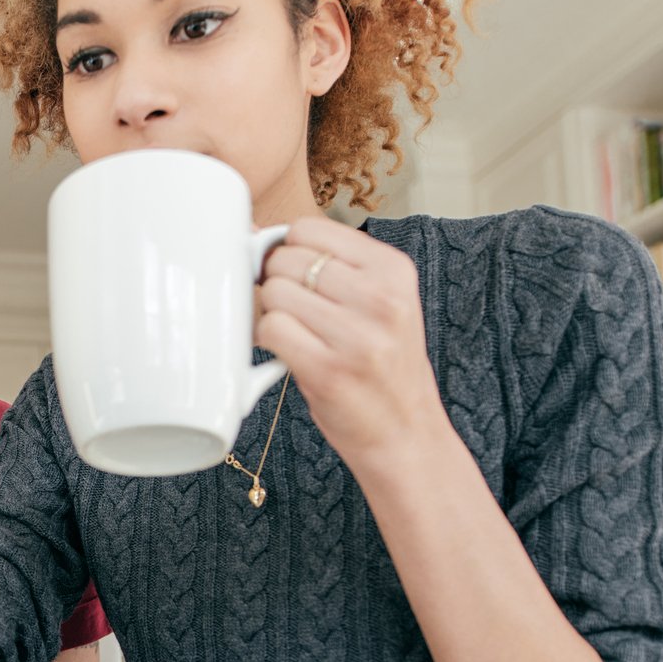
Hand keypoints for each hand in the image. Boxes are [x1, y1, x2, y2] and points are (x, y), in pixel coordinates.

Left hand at [256, 217, 454, 476]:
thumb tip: (256, 237)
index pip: (309, 228)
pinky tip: (289, 352)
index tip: (292, 273)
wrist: (406, 433)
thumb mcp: (382, 303)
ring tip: (298, 334)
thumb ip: (335, 268)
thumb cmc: (383, 365)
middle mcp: (380, 297)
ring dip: (272, 314)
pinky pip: (270, 329)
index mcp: (393, 270)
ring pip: (274, 292)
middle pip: (286, 258)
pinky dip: (268, 341)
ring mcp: (356, 335)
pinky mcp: (327, 370)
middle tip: (294, 311)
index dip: (287, 249)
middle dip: (277, 282)